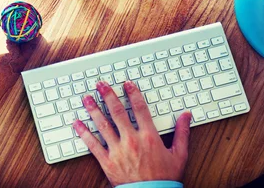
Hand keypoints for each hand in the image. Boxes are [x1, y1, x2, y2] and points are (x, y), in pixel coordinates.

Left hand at [73, 80, 190, 186]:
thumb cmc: (165, 179)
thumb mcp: (179, 155)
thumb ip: (182, 132)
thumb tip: (186, 115)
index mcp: (148, 136)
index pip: (139, 108)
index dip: (132, 93)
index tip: (126, 84)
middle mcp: (131, 140)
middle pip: (117, 112)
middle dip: (108, 95)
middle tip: (101, 84)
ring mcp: (117, 151)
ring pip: (102, 125)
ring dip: (93, 110)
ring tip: (87, 98)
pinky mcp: (107, 162)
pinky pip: (93, 145)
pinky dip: (84, 133)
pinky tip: (77, 124)